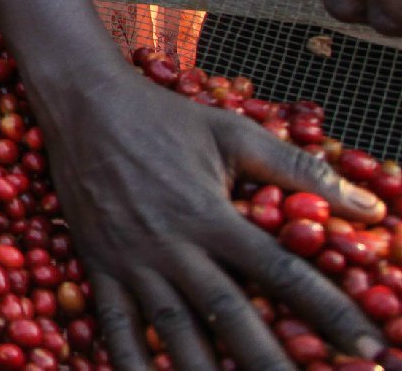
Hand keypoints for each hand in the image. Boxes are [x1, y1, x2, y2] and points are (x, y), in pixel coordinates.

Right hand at [41, 70, 391, 369]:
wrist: (81, 104)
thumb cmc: (161, 117)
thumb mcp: (232, 133)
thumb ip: (298, 169)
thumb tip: (368, 207)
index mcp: (210, 215)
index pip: (282, 273)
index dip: (330, 312)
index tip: (368, 345)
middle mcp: (173, 246)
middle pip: (230, 317)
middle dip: (272, 363)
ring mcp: (132, 260)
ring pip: (175, 331)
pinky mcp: (99, 264)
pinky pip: (115, 323)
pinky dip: (129, 360)